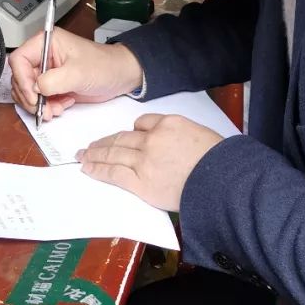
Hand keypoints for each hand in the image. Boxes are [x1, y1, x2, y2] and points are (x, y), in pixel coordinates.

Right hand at [10, 27, 142, 118]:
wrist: (120, 76)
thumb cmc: (104, 66)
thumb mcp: (78, 72)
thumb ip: (53, 80)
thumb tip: (35, 89)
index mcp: (46, 42)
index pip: (19, 60)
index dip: (22, 80)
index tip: (33, 96)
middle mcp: (43, 56)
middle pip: (20, 78)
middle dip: (30, 97)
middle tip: (43, 109)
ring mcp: (47, 71)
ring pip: (27, 92)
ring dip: (39, 105)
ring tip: (55, 110)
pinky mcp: (52, 85)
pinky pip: (39, 99)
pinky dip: (47, 107)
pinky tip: (62, 105)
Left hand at [78, 114, 225, 210]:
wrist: (221, 181)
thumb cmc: (219, 161)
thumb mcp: (201, 135)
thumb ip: (180, 136)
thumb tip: (170, 145)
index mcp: (169, 123)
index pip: (143, 122)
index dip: (133, 130)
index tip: (127, 136)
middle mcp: (152, 139)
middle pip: (122, 137)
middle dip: (104, 142)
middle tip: (91, 146)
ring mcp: (144, 160)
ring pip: (113, 153)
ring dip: (95, 154)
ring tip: (83, 156)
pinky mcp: (141, 182)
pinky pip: (114, 173)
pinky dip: (99, 170)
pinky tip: (88, 169)